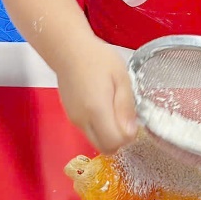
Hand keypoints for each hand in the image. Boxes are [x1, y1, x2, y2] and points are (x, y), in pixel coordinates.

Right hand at [53, 36, 140, 153]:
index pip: (114, 142)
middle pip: (104, 148)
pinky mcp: (71, 117)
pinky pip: (89, 132)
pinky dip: (99, 128)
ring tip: (113, 108)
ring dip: (108, 134)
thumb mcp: (121, 77)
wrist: (69, 51)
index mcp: (96, 109)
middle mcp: (83, 119)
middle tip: (125, 119)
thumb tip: (131, 132)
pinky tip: (102, 106)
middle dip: (118, 140)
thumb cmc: (97, 59)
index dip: (128, 136)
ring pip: (96, 142)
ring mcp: (74, 120)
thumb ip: (126, 106)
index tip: (132, 121)